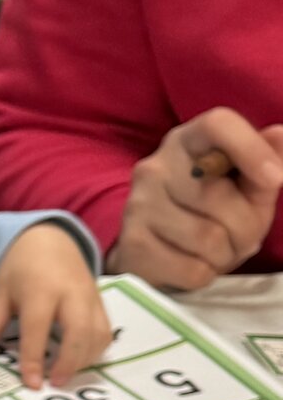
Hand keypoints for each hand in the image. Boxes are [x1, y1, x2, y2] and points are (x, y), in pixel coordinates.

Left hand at [0, 223, 112, 388]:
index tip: (31, 383)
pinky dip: (95, 350)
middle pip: (79, 332)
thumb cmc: (21, 268)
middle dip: (69, 362)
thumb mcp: (0, 291)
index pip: (37, 328)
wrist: (50, 240)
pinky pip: (105, 331)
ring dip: (84, 360)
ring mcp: (90, 298)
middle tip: (54, 384)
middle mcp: (71, 294)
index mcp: (41, 290)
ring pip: (98, 334)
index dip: (34, 358)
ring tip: (63, 376)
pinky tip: (78, 362)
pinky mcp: (101, 303)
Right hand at [108, 108, 282, 290]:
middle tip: (240, 235)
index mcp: (187, 141)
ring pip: (208, 238)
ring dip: (225, 254)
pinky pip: (191, 268)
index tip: (276, 179)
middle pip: (220, 197)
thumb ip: (266, 161)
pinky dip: (204, 274)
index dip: (251, 148)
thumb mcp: (246, 186)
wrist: (153, 252)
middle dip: (245, 227)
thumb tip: (280, 135)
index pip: (218, 124)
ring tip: (216, 252)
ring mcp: (137, 206)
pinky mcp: (132, 246)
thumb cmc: (209, 213)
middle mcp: (155, 168)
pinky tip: (193, 264)